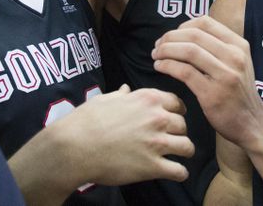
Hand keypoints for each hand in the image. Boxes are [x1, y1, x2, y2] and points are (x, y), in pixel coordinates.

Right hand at [49, 84, 193, 185]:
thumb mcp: (105, 99)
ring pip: (187, 147)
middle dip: (179, 132)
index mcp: (148, 99)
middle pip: (183, 125)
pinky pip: (179, 171)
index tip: (174, 118)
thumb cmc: (87, 121)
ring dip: (184, 152)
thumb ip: (122, 95)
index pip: (177, 103)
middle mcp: (157, 119)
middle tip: (172, 139)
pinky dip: (180, 173)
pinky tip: (176, 173)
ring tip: (178, 157)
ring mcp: (156, 143)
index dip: (177, 111)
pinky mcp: (152, 167)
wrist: (75, 146)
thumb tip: (126, 89)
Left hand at [153, 17, 262, 147]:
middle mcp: (234, 57)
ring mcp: (225, 75)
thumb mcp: (237, 63)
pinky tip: (160, 67)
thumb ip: (218, 47)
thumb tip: (186, 33)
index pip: (205, 22)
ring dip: (166, 50)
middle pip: (194, 35)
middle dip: (170, 37)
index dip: (182, 26)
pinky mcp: (212, 93)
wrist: (252, 123)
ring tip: (156, 55)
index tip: (171, 36)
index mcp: (238, 45)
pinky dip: (168, 66)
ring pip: (188, 51)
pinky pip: (184, 72)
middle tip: (157, 45)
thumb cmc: (238, 92)